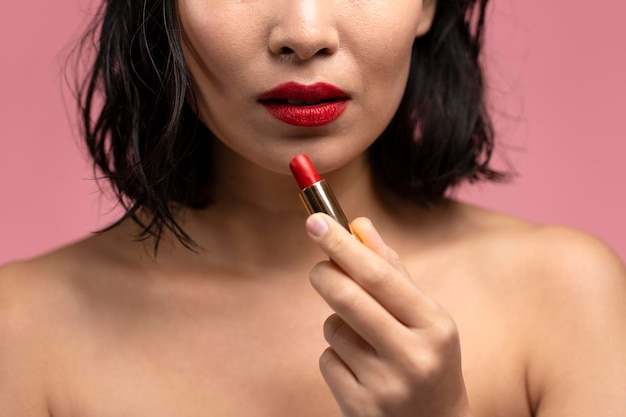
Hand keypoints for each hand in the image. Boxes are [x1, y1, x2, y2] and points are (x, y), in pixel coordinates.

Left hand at [306, 213, 472, 416]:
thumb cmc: (428, 359)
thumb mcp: (424, 317)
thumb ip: (392, 270)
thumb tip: (359, 224)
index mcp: (435, 325)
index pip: (379, 275)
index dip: (342, 245)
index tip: (315, 221)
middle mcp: (413, 356)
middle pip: (348, 298)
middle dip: (324, 274)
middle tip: (319, 268)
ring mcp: (386, 386)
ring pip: (333, 328)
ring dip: (338, 324)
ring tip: (364, 340)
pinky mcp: (360, 407)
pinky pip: (328, 359)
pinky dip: (336, 355)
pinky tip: (360, 369)